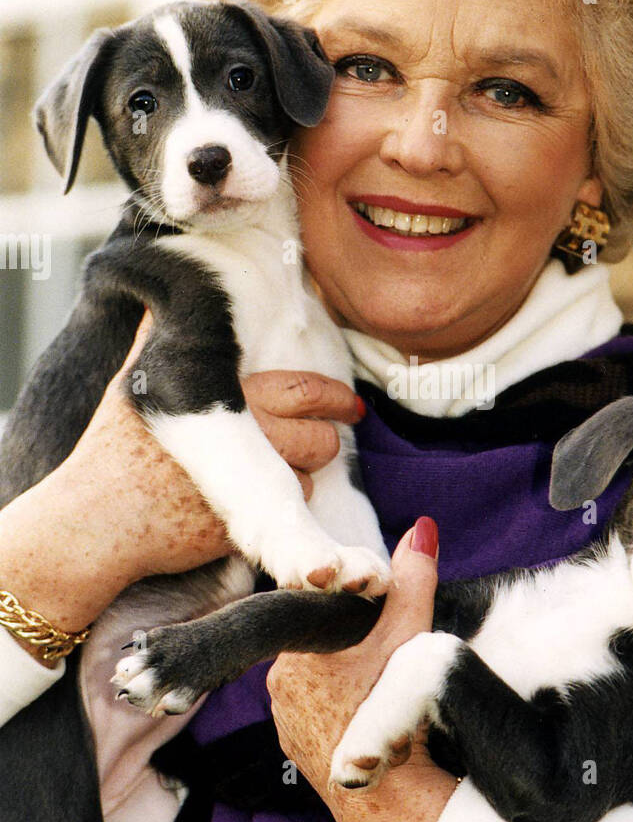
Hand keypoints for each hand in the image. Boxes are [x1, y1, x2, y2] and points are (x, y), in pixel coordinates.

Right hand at [59, 313, 366, 579]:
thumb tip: (160, 301)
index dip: (333, 397)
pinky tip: (258, 499)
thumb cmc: (112, 450)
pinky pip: (289, 511)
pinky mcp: (246, 521)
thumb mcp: (133, 382)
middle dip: (331, 435)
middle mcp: (243, 434)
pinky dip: (284, 507)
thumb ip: (155, 340)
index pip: (303, 389)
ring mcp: (247, 481)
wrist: (97, 520)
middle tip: (339, 431)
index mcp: (224, 394)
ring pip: (311, 474)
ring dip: (306, 472)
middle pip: (320, 436)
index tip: (347, 405)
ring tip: (286, 468)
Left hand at [267, 519, 457, 821]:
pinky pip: (317, 713)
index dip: (353, 612)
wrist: (390, 804)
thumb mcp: (411, 639)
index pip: (321, 611)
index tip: (379, 630)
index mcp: (295, 653)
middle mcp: (277, 686)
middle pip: (321, 646)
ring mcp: (283, 721)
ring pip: (318, 681)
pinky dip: (341, 711)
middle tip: (388, 663)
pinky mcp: (296, 749)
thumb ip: (414, 582)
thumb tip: (422, 529)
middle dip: (354, 648)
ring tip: (381, 694)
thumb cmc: (397, 719)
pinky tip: (368, 720)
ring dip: (347, 681)